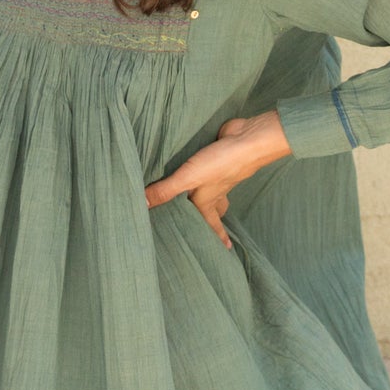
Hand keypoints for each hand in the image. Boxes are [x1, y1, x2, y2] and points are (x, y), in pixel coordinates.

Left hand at [142, 111, 292, 248]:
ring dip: (208, 192)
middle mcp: (215, 189)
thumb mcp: (189, 179)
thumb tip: (141, 205)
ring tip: (198, 194)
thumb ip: (165, 191)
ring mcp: (218, 172)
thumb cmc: (221, 164)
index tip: (225, 249)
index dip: (216, 237)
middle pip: (215, 207)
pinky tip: (195, 162)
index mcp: (209, 201)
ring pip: (213, 187)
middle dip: (212, 216)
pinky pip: (209, 166)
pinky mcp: (218, 155)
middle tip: (207, 224)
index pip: (210, 224)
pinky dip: (204, 168)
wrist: (248, 139)